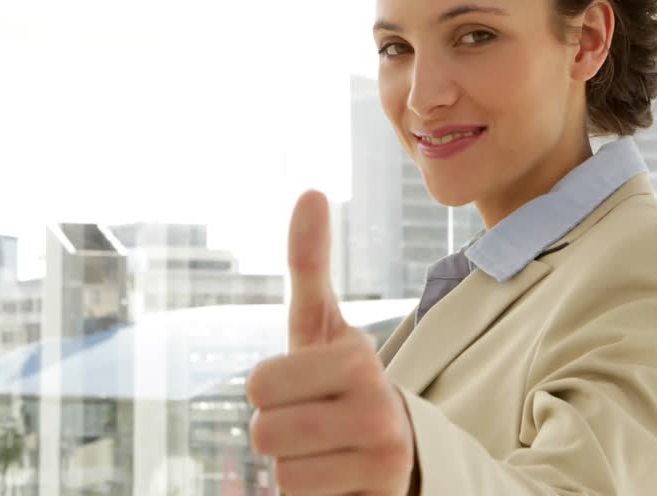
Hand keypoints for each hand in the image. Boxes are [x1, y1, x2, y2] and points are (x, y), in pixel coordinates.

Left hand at [246, 190, 416, 494]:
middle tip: (312, 424)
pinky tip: (336, 480)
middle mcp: (379, 406)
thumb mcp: (322, 326)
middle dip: (278, 431)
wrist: (398, 452)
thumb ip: (310, 263)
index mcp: (358, 356)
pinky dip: (309, 495)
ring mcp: (384, 459)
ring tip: (325, 452)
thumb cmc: (342, 383)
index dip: (269, 391)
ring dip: (293, 467)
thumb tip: (309, 191)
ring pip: (281, 472)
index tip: (304, 388)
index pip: (257, 384)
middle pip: (264, 431)